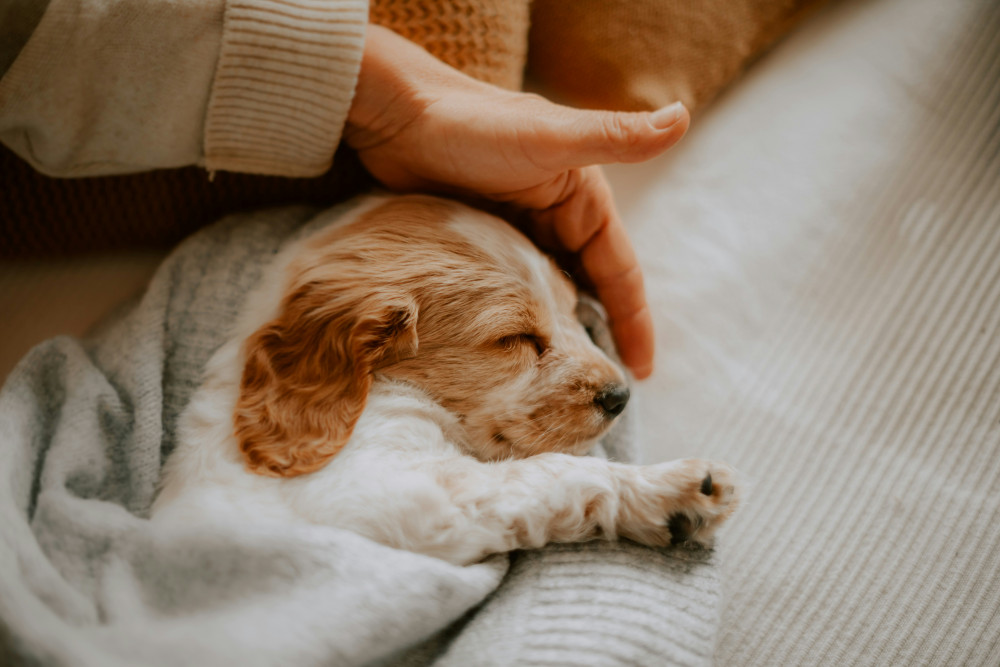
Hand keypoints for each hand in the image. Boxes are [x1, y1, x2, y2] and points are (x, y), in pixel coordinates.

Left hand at [344, 25, 689, 378]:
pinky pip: (510, 287)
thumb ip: (615, 136)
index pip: (620, 272)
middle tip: (595, 390)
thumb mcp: (550, 136)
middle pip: (587, 288)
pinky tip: (512, 345)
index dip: (634, 321)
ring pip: (548, 291)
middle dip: (598, 334)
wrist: (395, 113)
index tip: (640, 373)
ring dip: (557, 329)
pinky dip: (519, 315)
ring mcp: (518, 229)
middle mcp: (556, 216)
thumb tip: (683, 116)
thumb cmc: (473, 124)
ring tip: (557, 381)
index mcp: (582, 199)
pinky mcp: (482, 238)